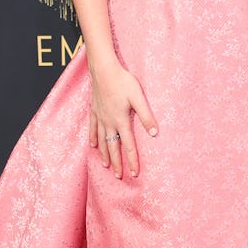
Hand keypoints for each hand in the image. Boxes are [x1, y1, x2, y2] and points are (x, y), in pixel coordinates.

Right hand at [89, 60, 157, 178]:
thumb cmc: (123, 82)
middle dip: (117, 163)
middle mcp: (109, 122)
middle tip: (119, 177)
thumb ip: (146, 116)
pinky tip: (93, 146)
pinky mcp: (94, 110)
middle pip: (113, 147)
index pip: (128, 145)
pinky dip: (93, 138)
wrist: (103, 70)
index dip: (132, 160)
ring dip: (105, 154)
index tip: (134, 173)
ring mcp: (100, 117)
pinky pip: (92, 128)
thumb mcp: (138, 98)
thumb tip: (155, 133)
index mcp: (121, 121)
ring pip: (102, 141)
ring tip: (107, 166)